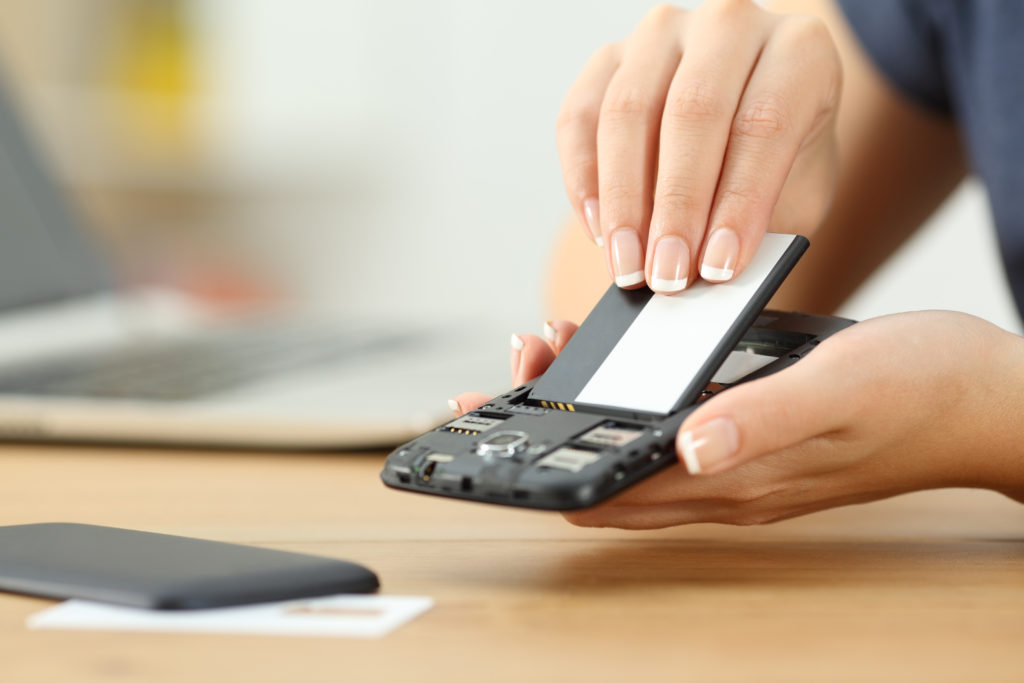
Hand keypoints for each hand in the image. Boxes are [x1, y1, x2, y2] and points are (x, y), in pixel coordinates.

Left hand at [453, 312, 1023, 528]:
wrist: (985, 396)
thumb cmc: (921, 390)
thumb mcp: (839, 388)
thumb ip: (762, 420)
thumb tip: (687, 446)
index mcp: (734, 477)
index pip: (611, 492)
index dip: (542, 466)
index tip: (494, 419)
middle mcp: (724, 478)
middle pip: (606, 476)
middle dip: (544, 432)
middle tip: (513, 374)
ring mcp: (736, 460)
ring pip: (631, 452)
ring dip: (581, 413)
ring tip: (549, 355)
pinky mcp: (749, 434)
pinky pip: (666, 429)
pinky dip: (626, 399)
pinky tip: (617, 358)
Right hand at [557, 0, 840, 292]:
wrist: (742, 130)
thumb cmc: (776, 163)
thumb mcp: (794, 197)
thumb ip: (762, 227)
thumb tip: (709, 272)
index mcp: (800, 51)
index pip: (765, 123)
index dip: (738, 202)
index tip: (718, 267)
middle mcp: (731, 26)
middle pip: (693, 112)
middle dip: (675, 207)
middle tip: (666, 275)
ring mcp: (663, 35)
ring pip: (628, 111)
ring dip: (623, 201)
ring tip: (629, 265)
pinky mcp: (609, 57)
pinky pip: (580, 117)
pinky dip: (584, 181)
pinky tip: (599, 231)